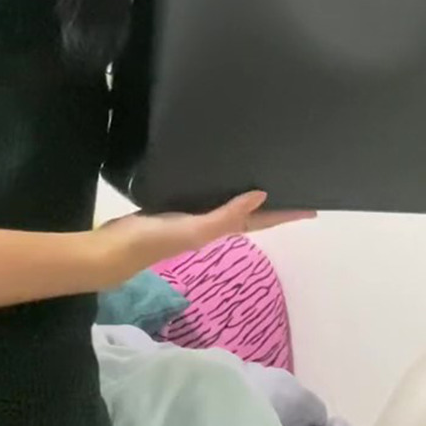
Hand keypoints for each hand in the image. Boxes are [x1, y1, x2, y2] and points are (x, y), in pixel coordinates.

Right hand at [93, 191, 314, 281]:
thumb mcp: (194, 230)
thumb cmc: (155, 240)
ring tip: (262, 175)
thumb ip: (226, 216)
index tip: (312, 209)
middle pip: (249, 213)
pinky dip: (218, 188)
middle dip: (271, 203)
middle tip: (292, 185)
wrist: (113, 250)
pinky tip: (216, 175)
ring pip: (228, 203)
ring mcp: (193, 218)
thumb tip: (261, 195)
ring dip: (246, 194)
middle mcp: (210, 225)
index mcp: (219, 230)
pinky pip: (206, 196)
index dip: (285, 214)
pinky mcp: (174, 208)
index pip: (260, 220)